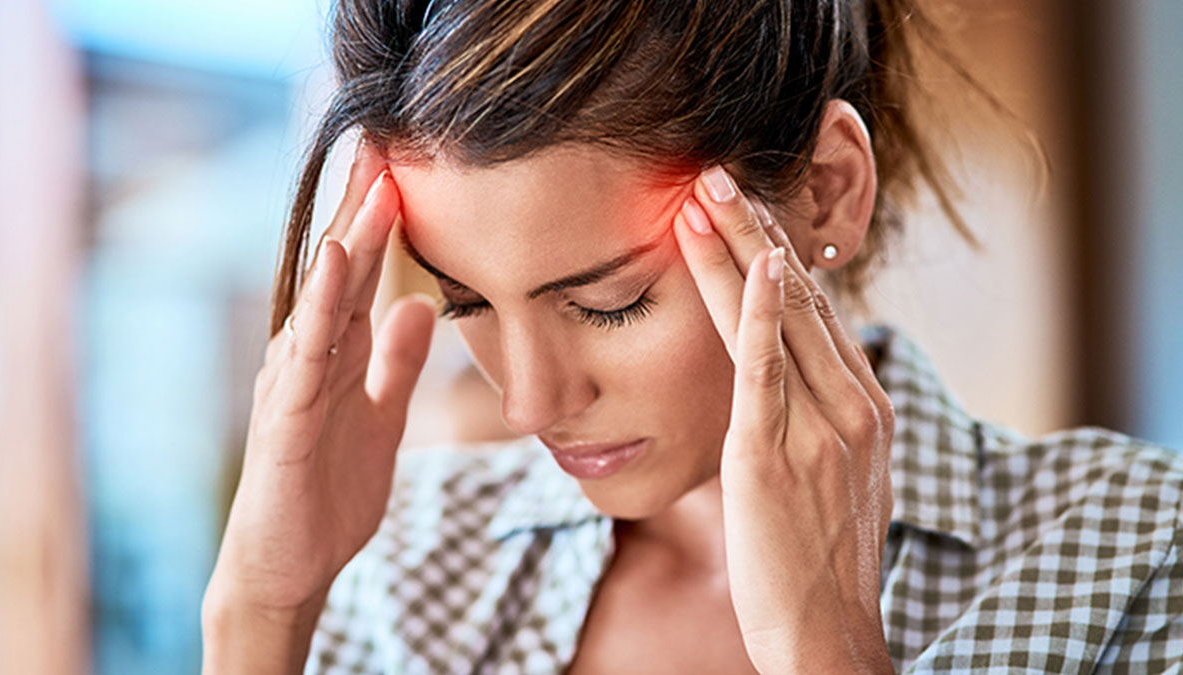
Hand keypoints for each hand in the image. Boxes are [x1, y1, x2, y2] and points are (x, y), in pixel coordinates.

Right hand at [206, 141, 434, 616]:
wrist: (289, 567)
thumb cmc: (327, 490)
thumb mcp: (379, 416)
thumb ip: (395, 363)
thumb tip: (420, 304)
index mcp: (335, 353)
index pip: (361, 275)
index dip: (384, 223)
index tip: (411, 168)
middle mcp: (309, 356)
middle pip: (340, 272)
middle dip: (364, 210)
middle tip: (388, 144)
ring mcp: (292, 384)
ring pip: (322, 301)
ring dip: (347, 243)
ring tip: (372, 188)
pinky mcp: (284, 419)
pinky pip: (305, 354)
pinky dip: (320, 307)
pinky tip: (335, 265)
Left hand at [672, 166, 895, 673]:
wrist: (828, 634)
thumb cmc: (818, 561)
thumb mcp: (832, 479)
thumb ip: (816, 422)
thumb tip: (787, 386)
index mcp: (865, 408)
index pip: (817, 313)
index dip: (778, 256)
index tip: (747, 211)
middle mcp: (853, 406)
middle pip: (800, 298)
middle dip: (757, 231)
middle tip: (718, 174)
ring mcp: (820, 428)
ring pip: (779, 319)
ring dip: (741, 249)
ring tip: (705, 193)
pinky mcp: (775, 454)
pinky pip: (768, 370)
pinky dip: (757, 313)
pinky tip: (750, 265)